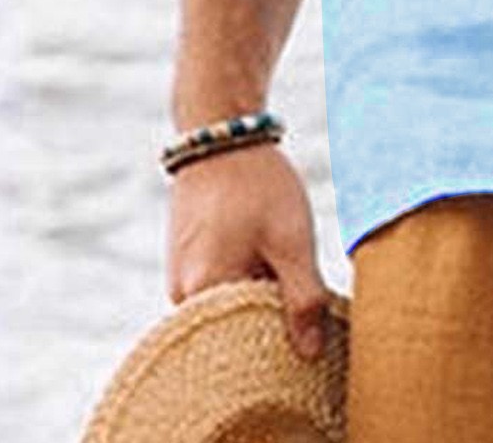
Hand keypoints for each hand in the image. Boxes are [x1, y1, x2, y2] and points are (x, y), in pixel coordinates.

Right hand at [167, 140, 331, 360]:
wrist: (222, 136)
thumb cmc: (259, 186)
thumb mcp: (292, 240)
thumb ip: (303, 299)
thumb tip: (311, 354)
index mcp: (205, 294)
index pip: (244, 350)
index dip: (281, 346)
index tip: (310, 334)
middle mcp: (183, 296)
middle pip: (235, 332)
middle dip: (270, 322)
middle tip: (302, 296)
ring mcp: (181, 279)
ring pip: (230, 308)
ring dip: (260, 297)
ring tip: (283, 266)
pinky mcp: (188, 263)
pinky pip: (220, 289)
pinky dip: (246, 281)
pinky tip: (267, 257)